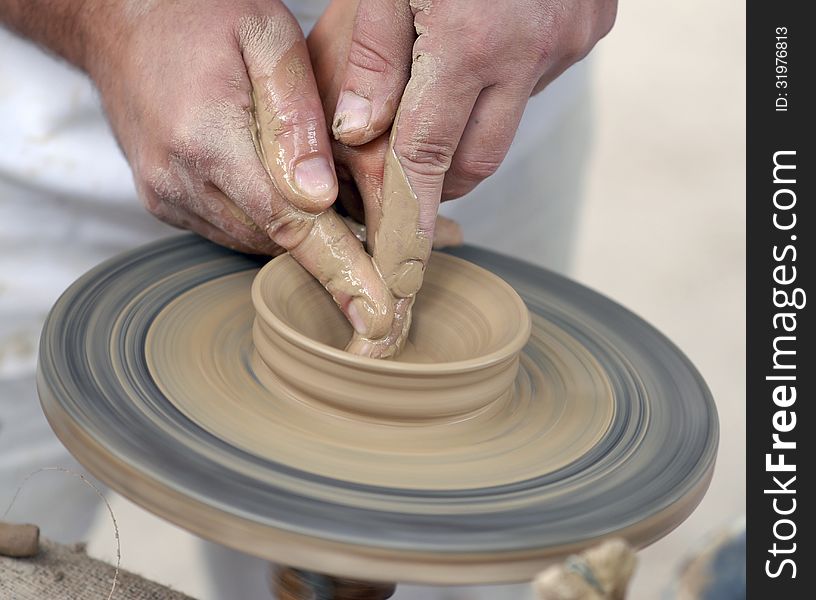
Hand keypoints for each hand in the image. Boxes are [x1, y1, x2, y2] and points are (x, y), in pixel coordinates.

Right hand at [79, 0, 393, 338]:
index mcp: (208, 139)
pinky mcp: (164, 200)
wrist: (118, 20)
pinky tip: (292, 195)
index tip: (378, 314)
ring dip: (302, 237)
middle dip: (336, 256)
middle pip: (276, 242)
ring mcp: (167, 195)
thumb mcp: (266, 36)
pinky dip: (269, 222)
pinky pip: (230, 229)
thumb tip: (321, 196)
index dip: (341, 272)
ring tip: (343, 214)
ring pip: (255, 241)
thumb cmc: (199, 16)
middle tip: (385, 259)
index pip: (290, 226)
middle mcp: (180, 180)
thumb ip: (297, 115)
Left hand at [325, 0, 615, 295]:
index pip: (426, 154)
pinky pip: (537, 82)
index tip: (393, 253)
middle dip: (435, 176)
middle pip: (476, 161)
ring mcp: (569, 41)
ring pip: (507, 122)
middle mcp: (532, 50)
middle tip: (399, 164)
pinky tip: (486, 44)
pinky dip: (502, 84)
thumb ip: (372, 54)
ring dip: (468, 124)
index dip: (404, 210)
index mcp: (472, 39)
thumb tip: (361, 133)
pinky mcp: (592, 27)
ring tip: (440, 83)